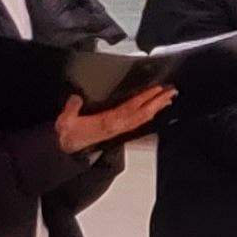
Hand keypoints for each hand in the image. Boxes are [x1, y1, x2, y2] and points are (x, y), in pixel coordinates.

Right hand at [53, 86, 173, 155]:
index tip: (156, 89)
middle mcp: (118, 125)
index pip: (130, 107)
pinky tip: (155, 110)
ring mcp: (120, 128)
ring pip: (143, 117)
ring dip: (157, 107)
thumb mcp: (65, 121)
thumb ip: (70, 109)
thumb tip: (76, 98)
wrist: (67, 147)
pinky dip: (149, 114)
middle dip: (158, 101)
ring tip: (169, 98)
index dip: (144, 98)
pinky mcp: (119, 130)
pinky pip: (138, 122)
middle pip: (143, 112)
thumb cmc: (68, 133)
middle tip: (172, 91)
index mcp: (108, 122)